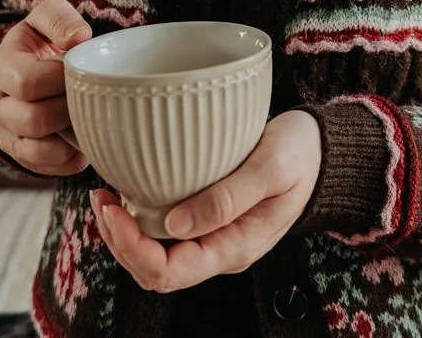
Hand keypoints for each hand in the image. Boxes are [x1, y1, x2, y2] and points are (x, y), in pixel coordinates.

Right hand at [0, 0, 91, 175]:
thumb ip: (60, 19)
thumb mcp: (49, 14)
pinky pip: (42, 168)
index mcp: (2, 66)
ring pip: (35, 151)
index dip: (60, 80)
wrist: (35, 62)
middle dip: (68, 109)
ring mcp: (5, 132)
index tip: (80, 69)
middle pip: (33, 120)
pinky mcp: (19, 154)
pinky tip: (83, 142)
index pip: (28, 83)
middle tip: (88, 95)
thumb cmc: (46, 37)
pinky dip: (67, 160)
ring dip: (68, 139)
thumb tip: (78, 38)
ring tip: (86, 119)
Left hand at [92, 110, 321, 291]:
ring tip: (107, 194)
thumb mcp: (272, 167)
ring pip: (157, 253)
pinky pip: (167, 231)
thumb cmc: (301, 153)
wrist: (321, 148)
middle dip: (120, 241)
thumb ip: (228, 197)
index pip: (169, 272)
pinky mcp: (210, 215)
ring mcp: (213, 235)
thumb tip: (174, 224)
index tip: (113, 208)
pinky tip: (132, 188)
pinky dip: (142, 215)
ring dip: (126, 231)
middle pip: (155, 269)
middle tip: (100, 197)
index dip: (132, 248)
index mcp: (234, 247)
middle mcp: (219, 249)